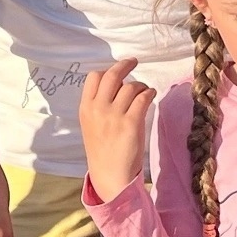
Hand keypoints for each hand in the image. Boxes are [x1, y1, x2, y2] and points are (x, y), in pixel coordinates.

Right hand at [78, 59, 156, 199]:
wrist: (110, 175)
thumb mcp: (91, 125)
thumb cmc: (102, 151)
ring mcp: (114, 116)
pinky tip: (151, 95)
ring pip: (130, 86)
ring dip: (140, 85)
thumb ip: (99, 105)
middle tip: (134, 61)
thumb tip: (117, 84)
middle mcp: (98, 109)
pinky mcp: (131, 123)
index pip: (93, 77)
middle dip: (125, 65)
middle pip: (112, 75)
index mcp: (85, 109)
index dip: (107, 71)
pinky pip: (142, 98)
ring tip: (144, 91)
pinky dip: (148, 93)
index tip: (117, 71)